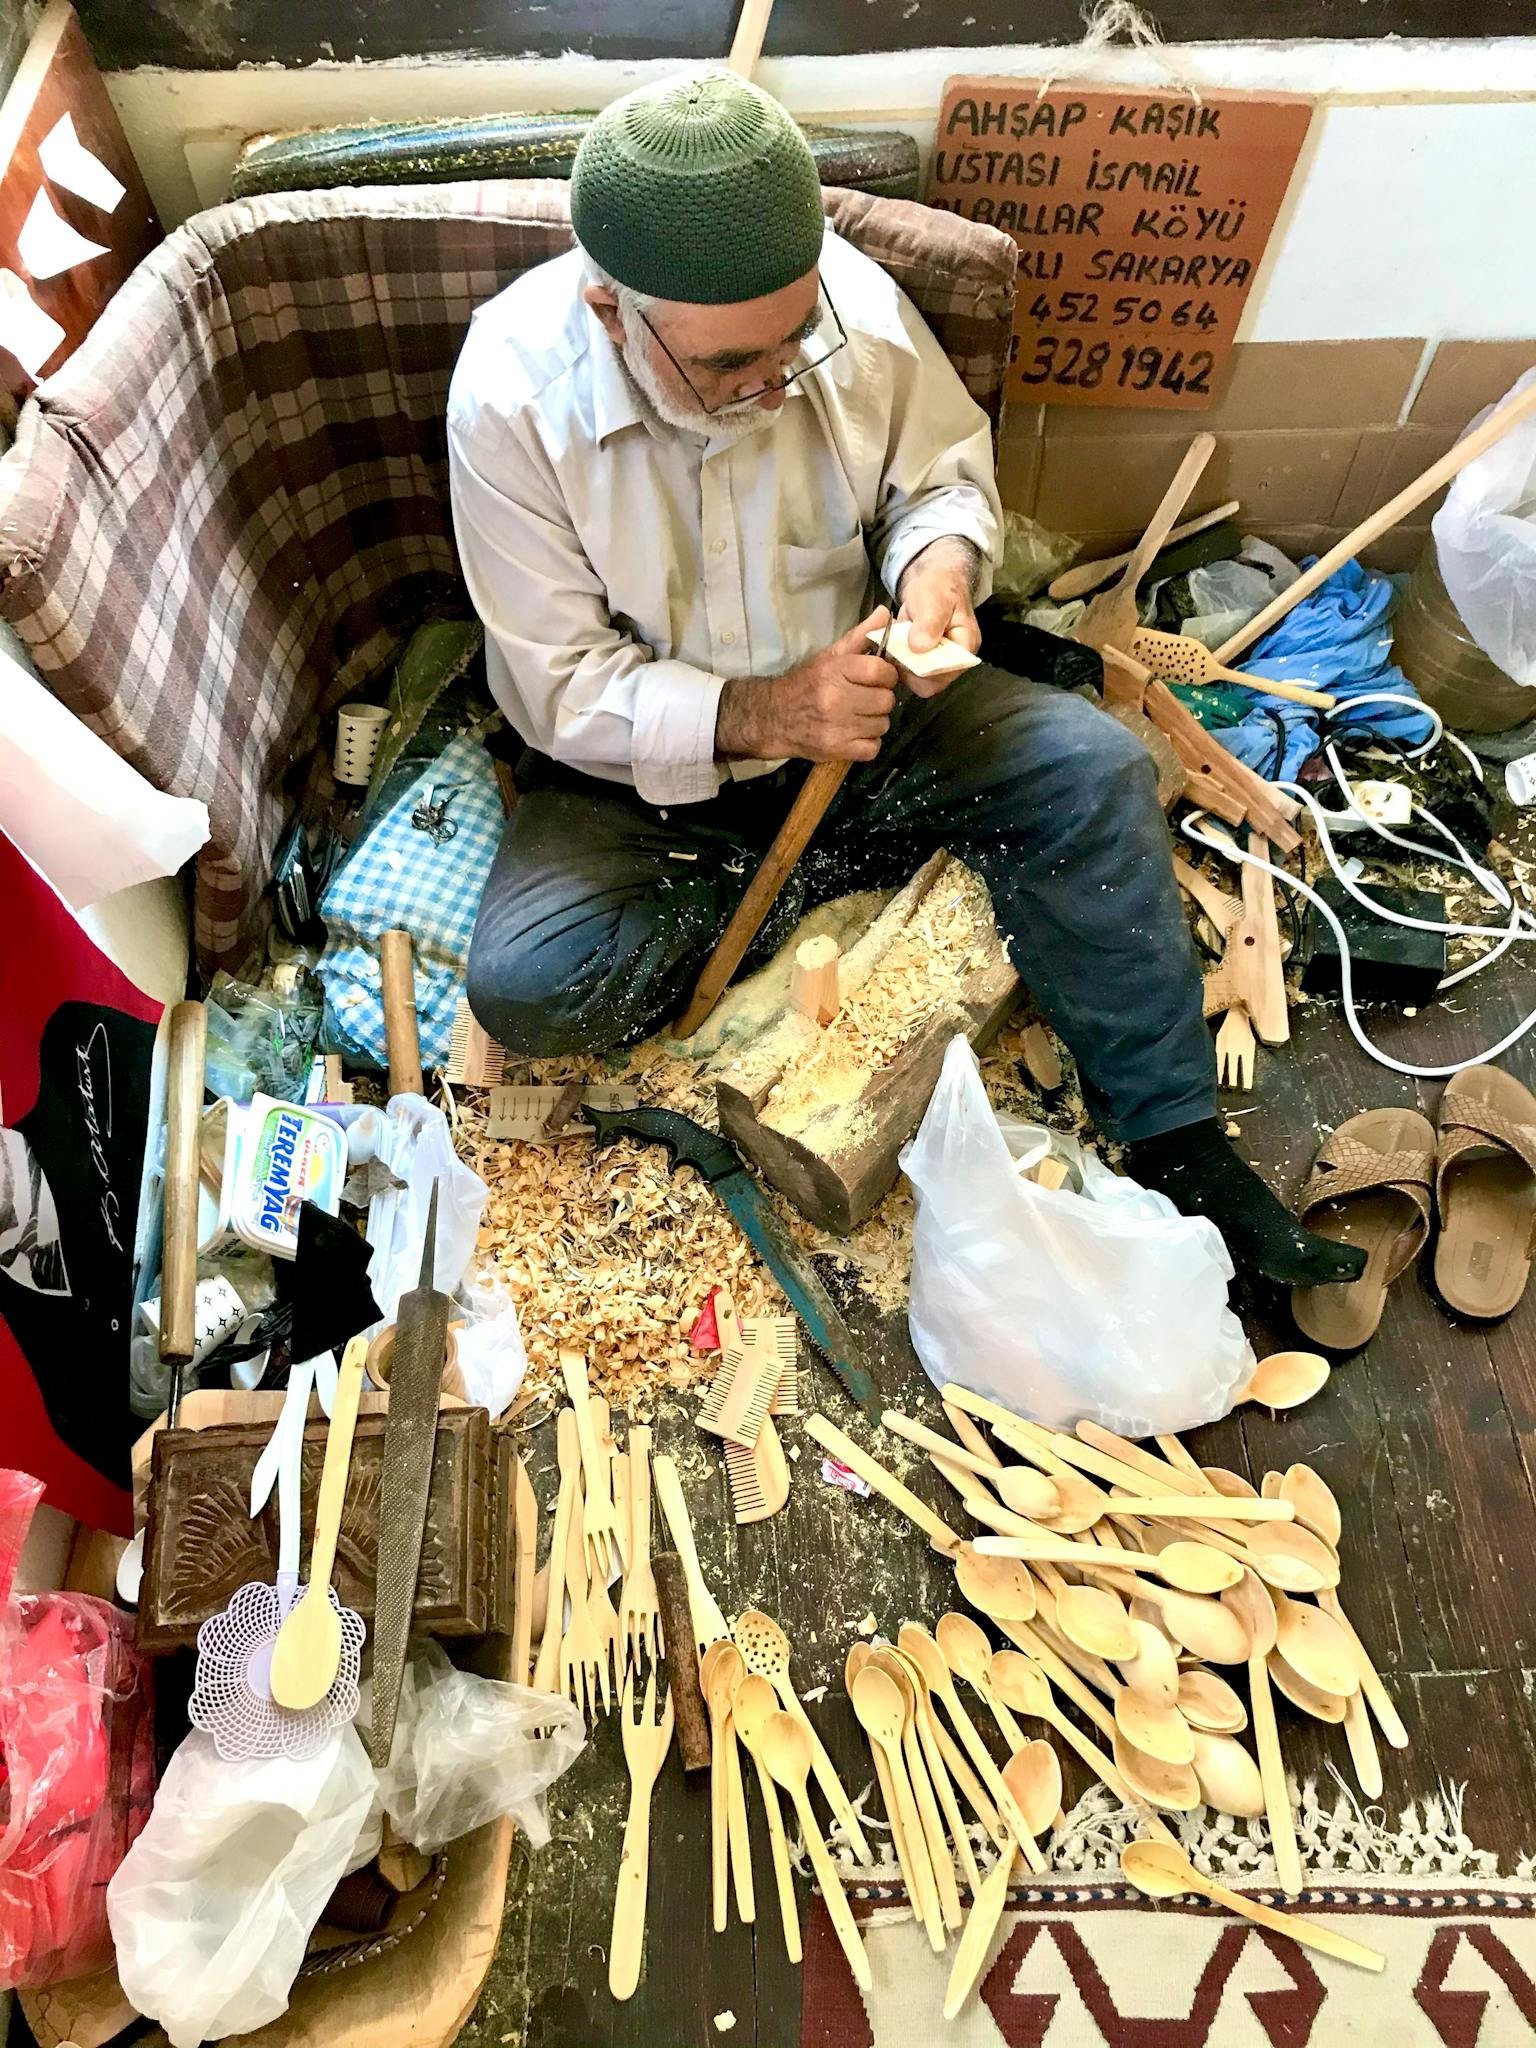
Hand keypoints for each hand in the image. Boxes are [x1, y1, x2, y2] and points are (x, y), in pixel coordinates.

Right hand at [716, 607, 898, 763]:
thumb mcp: (830, 656)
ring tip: (857, 716)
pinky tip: (854, 733)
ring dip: (874, 721)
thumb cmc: (807, 684)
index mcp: (836, 671)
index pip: (881, 671)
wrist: (773, 717)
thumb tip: (886, 613)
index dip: (886, 675)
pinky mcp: (838, 750)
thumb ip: (860, 636)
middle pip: (886, 700)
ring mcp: (837, 728)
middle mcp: (836, 699)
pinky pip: (873, 748)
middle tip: (864, 699)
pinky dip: (867, 743)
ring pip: (882, 725)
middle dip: (879, 699)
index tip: (876, 678)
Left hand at [896, 536, 981, 696]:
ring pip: (916, 680)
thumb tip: (919, 648)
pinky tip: (894, 644)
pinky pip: (908, 672)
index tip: (908, 651)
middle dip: (909, 668)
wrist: (934, 582)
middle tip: (897, 646)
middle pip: (930, 684)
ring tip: (895, 642)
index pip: (946, 675)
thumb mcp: (934, 599)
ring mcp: (938, 664)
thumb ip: (929, 622)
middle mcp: (954, 662)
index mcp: (965, 648)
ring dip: (900, 665)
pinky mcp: (923, 662)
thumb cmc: (940, 588)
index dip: (925, 670)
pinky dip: (897, 661)